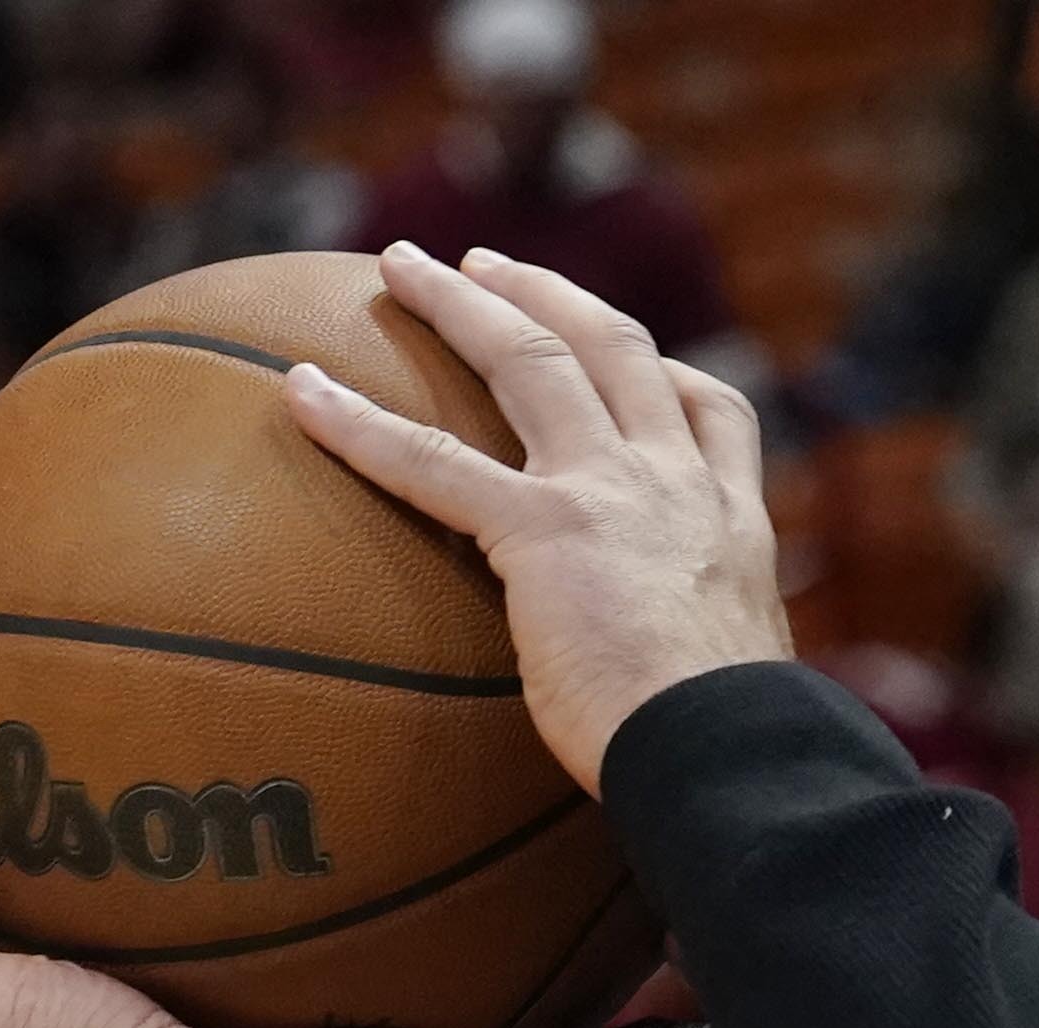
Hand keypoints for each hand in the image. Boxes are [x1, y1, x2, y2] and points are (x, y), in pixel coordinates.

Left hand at [280, 243, 791, 796]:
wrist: (733, 753)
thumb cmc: (730, 750)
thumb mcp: (737, 683)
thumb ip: (696, 655)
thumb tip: (667, 711)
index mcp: (732, 516)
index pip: (708, 408)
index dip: (663, 371)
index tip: (626, 349)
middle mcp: (675, 479)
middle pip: (608, 347)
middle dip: (544, 293)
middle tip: (484, 263)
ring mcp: (610, 491)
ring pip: (528, 361)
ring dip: (459, 302)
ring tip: (399, 267)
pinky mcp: (544, 531)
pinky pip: (433, 462)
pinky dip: (358, 421)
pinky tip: (301, 390)